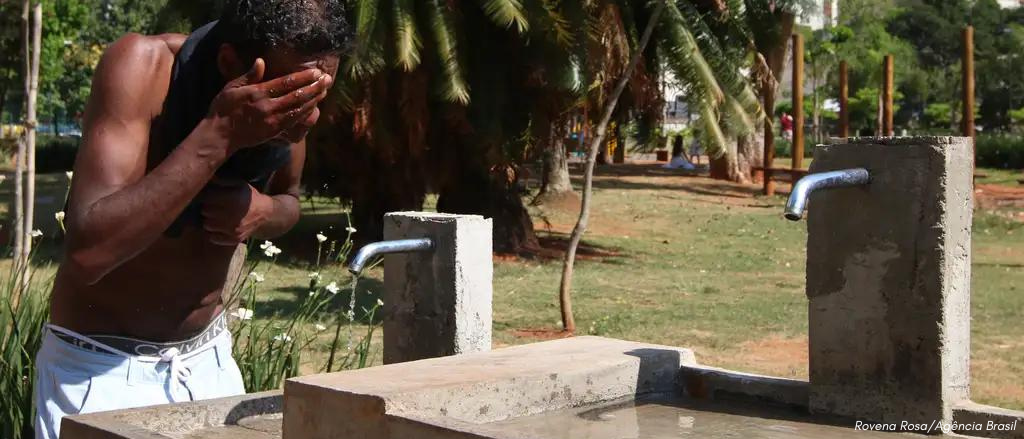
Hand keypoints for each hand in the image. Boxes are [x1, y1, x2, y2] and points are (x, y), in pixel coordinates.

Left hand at [200, 183, 273, 245]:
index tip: (209, 195)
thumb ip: (224, 181)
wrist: (265, 214)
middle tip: (213, 206)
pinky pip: (213, 237)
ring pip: (207, 225)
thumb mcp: (240, 184)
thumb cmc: (249, 197)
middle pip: (205, 211)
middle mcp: (233, 216)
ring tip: (216, 216)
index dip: (206, 196)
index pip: (207, 198)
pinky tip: (219, 226)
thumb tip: (209, 179)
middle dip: (207, 207)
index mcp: (234, 200)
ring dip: (209, 220)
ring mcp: (234, 230)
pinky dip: (214, 232)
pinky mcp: (234, 239)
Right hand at [206, 58, 332, 151]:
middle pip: (297, 95)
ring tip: (325, 90)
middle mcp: (267, 106)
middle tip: (327, 79)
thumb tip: (261, 61)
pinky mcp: (274, 130)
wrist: (220, 135)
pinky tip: (314, 107)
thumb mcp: (232, 87)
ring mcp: (272, 120)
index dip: (303, 77)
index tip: (316, 72)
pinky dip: (306, 113)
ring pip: (299, 109)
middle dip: (314, 87)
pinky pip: (294, 120)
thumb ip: (248, 75)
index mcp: (257, 92)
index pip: (285, 83)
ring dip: (314, 99)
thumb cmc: (223, 108)